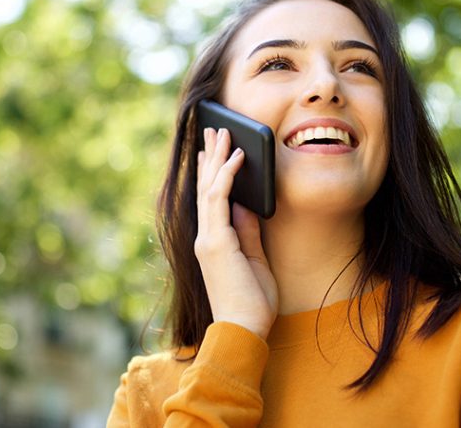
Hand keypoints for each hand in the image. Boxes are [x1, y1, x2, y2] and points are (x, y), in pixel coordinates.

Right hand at [194, 127, 278, 339]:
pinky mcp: (216, 242)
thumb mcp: (255, 260)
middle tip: (214, 130)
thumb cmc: (252, 303)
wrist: (243, 330)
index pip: (210, 200)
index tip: (211, 153)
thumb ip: (248, 232)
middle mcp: (206, 238)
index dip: (210, 173)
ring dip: (217, 158)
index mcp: (214, 243)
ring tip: (223, 133)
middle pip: (206, 188)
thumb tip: (246, 205)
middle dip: (211, 156)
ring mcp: (209, 239)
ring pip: (210, 188)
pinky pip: (220, 200)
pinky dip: (228, 176)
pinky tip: (238, 158)